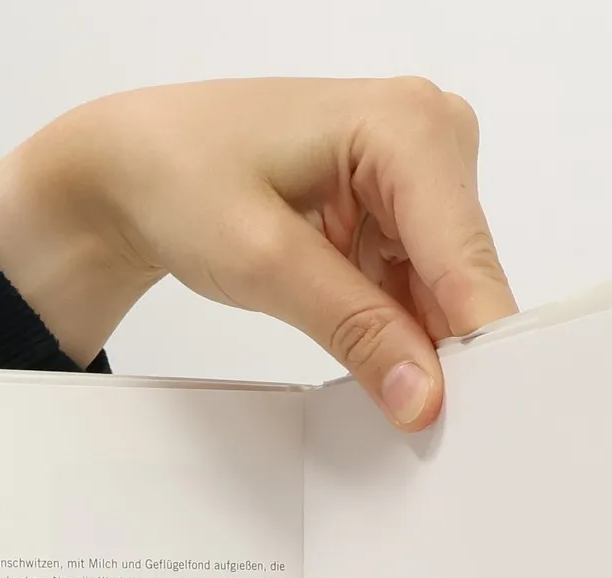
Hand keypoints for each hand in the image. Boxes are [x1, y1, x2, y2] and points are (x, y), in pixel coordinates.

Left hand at [0, 77, 516, 429]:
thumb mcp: (263, 261)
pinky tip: (377, 365)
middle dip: (449, 350)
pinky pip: (417, 289)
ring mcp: (416, 175)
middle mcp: (428, 136)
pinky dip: (397, 333)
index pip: (465, 254)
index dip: (475, 343)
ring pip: (445, 290)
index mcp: (407, 124)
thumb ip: (354, 328)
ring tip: (390, 395)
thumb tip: (422, 394)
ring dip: (420, 346)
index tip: (477, 419)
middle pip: (465, 274)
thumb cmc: (180, 176)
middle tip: (420, 420)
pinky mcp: (396, 213)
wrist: (134, 168)